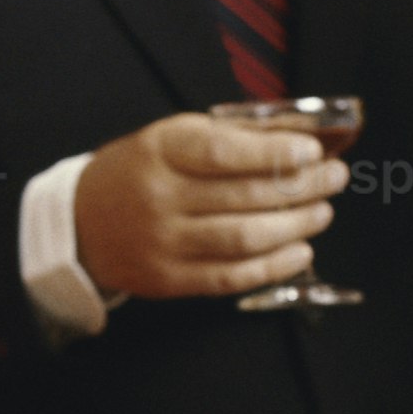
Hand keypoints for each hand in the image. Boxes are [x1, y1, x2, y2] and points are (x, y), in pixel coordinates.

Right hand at [72, 111, 344, 302]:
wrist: (79, 226)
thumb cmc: (137, 173)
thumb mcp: (172, 138)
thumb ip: (233, 135)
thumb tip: (300, 133)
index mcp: (160, 152)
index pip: (223, 152)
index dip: (273, 152)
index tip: (312, 150)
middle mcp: (159, 198)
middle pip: (244, 196)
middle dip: (300, 187)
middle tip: (333, 179)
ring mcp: (163, 243)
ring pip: (243, 238)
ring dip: (294, 226)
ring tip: (322, 212)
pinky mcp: (169, 280)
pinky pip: (231, 277)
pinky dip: (273, 266)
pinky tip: (299, 251)